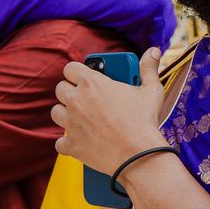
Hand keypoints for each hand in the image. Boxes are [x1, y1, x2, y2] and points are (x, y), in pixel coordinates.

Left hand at [52, 48, 167, 173]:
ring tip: (82, 117)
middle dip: (71, 92)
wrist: (139, 156)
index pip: (70, 68)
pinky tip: (81, 141)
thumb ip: (149, 69)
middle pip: (61, 89)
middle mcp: (76, 100)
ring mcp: (71, 123)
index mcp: (91, 83)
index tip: (83, 77)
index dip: (76, 72)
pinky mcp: (71, 144)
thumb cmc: (145, 122)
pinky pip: (60, 141)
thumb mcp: (151, 91)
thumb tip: (153, 51)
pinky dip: (68, 142)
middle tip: (86, 98)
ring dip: (66, 114)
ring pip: (56, 112)